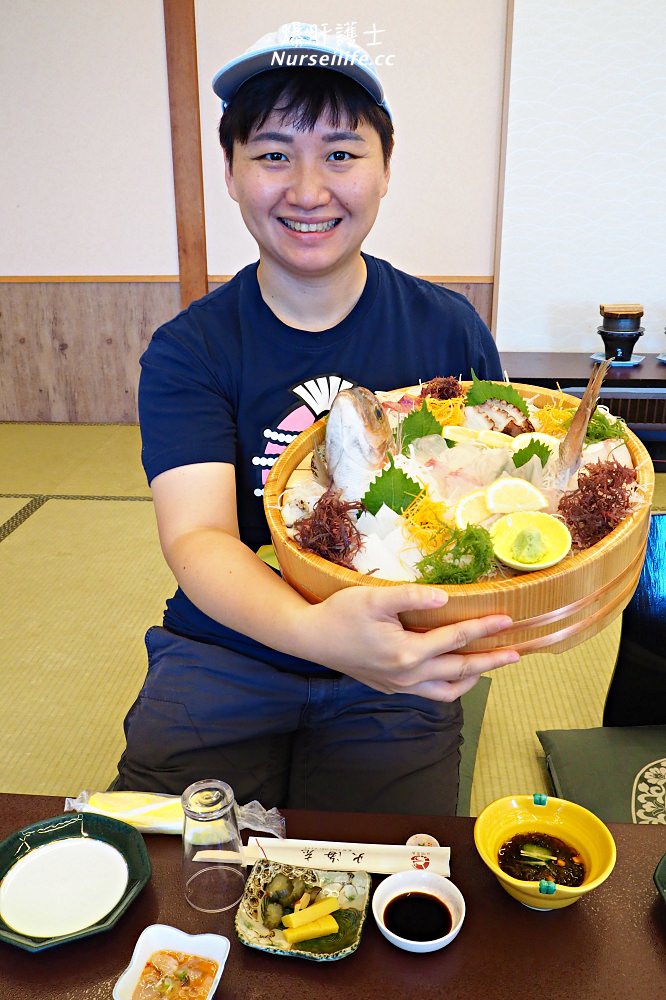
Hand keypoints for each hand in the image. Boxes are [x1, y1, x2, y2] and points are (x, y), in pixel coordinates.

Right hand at [300, 584, 518, 701]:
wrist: (311, 638)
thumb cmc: (340, 614)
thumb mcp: (374, 597)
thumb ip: (411, 597)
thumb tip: (445, 599)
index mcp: (407, 653)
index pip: (456, 639)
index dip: (484, 629)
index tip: (508, 621)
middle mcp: (408, 676)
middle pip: (460, 671)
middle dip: (491, 661)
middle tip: (516, 653)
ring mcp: (399, 686)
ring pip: (447, 692)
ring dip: (472, 679)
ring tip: (490, 666)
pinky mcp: (391, 688)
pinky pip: (430, 695)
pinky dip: (450, 687)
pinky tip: (455, 674)